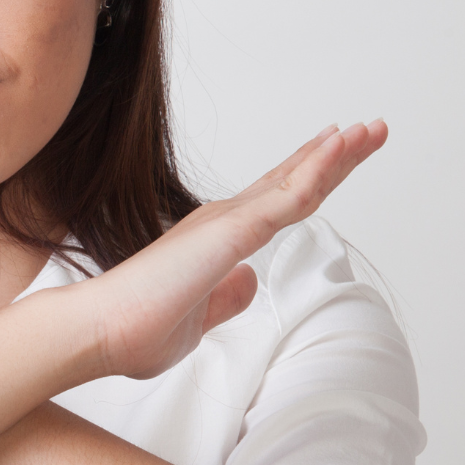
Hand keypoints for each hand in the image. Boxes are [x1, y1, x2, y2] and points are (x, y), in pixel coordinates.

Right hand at [82, 121, 386, 379]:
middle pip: (292, 181)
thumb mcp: (196, 322)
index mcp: (215, 241)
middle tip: (369, 130)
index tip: (340, 156)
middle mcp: (221, 221)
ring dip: (335, 154)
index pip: (275, 202)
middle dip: (334, 156)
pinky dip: (318, 169)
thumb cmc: (132, 333)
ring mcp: (226, 223)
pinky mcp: (230, 232)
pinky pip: (287, 197)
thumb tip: (251, 281)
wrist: (95, 335)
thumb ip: (226, 299)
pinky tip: (341, 147)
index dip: (310, 177)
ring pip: (296, 181)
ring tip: (369, 129)